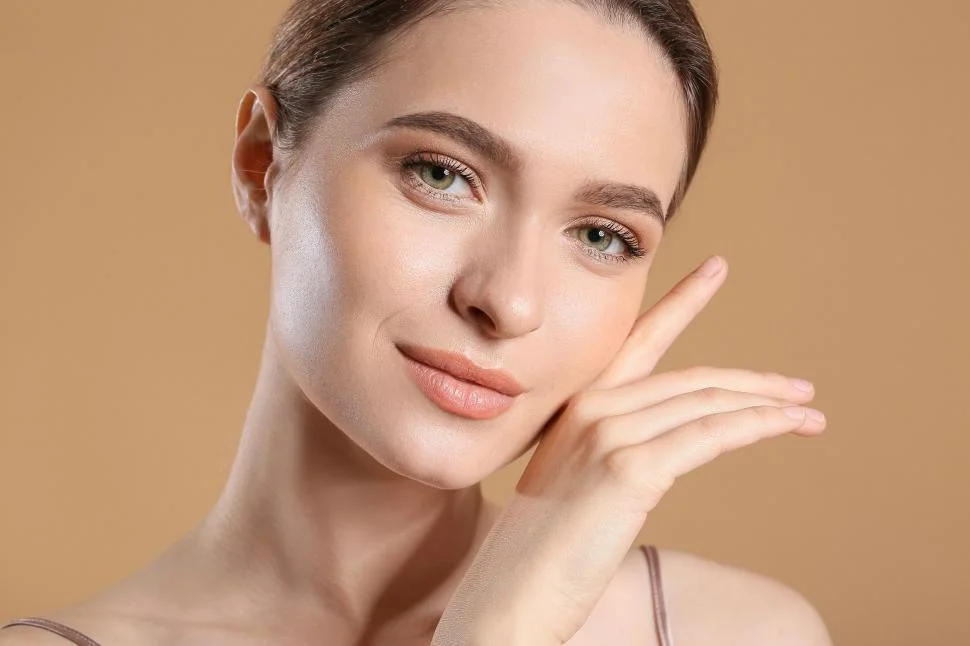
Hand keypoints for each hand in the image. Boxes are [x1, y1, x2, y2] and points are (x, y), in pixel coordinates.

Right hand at [431, 255, 826, 645]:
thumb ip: (607, 451)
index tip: (716, 270)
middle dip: (750, 380)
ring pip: (706, 402)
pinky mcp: (629, 469)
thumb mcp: (570, 483)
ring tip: (807, 411)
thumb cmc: (539, 551)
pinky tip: (790, 425)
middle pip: (689, 378)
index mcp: (574, 406)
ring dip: (767, 404)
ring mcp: (607, 434)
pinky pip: (711, 435)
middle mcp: (590, 407)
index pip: (639, 341)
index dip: (682, 303)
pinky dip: (759, 425)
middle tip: (796, 386)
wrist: (509, 595)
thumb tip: (656, 451)